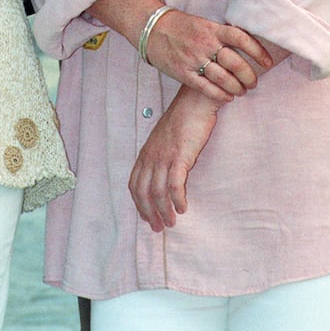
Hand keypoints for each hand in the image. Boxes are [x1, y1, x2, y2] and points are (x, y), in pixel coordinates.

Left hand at [129, 87, 218, 230]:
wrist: (195, 102)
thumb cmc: (183, 121)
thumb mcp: (165, 139)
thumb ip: (160, 156)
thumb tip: (162, 175)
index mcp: (146, 153)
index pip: (135, 184)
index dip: (138, 204)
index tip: (147, 218)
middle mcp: (151, 156)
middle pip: (142, 191)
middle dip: (149, 213)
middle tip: (159, 227)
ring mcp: (164, 156)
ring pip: (157, 192)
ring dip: (164, 211)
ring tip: (172, 222)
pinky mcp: (180, 156)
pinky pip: (175, 184)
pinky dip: (177, 199)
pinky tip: (183, 207)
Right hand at [146, 9, 271, 101]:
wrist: (152, 30)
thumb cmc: (180, 27)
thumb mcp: (203, 24)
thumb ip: (222, 34)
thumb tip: (246, 45)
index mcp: (212, 29)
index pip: (241, 38)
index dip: (257, 51)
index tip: (267, 62)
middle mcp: (205, 43)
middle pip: (236, 63)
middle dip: (249, 76)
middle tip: (253, 82)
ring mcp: (194, 58)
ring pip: (224, 78)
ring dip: (237, 88)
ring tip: (241, 91)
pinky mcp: (183, 72)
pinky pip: (207, 87)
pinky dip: (220, 94)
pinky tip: (227, 97)